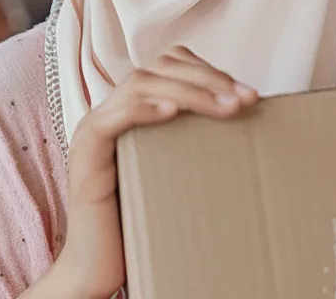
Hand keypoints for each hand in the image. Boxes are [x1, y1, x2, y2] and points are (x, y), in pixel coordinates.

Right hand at [39, 46, 256, 298]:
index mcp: (129, 115)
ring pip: (138, 85)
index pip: (166, 67)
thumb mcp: (174, 177)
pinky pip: (109, 121)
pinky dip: (141, 109)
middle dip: (206, 78)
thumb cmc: (139, 226)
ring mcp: (93, 132)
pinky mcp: (85, 157)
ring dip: (189, 91)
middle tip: (246, 99)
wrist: (96, 268)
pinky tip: (171, 111)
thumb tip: (249, 137)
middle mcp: (109, 115)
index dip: (206, 70)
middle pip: (155, 68)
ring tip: (226, 107)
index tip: (247, 93)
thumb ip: (193, 149)